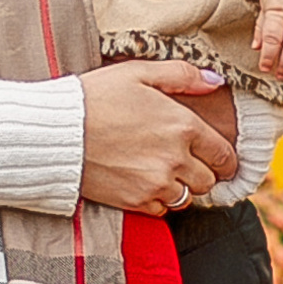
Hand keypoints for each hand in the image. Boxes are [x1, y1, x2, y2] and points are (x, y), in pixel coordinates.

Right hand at [77, 61, 237, 215]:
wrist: (56, 133)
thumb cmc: (94, 97)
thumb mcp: (138, 73)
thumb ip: (182, 75)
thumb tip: (215, 81)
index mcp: (182, 126)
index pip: (223, 154)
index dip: (226, 159)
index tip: (221, 160)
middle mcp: (175, 159)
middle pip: (208, 180)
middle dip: (202, 172)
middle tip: (188, 163)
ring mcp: (156, 184)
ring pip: (188, 198)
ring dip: (182, 187)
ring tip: (164, 173)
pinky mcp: (135, 202)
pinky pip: (163, 210)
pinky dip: (159, 200)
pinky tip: (144, 183)